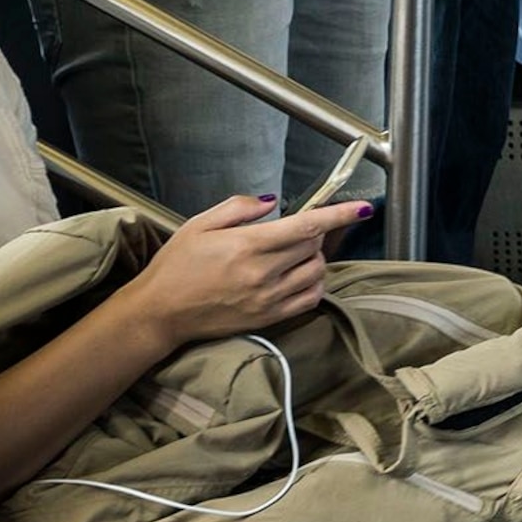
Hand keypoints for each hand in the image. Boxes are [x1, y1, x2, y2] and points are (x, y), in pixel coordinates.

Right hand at [117, 193, 366, 350]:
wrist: (158, 313)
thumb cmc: (175, 266)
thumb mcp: (199, 225)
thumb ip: (238, 208)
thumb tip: (274, 202)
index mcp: (247, 246)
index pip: (307, 226)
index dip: (339, 214)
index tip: (363, 208)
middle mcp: (263, 273)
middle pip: (313, 246)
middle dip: (310, 233)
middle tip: (289, 233)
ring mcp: (268, 299)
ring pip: (316, 271)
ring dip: (312, 258)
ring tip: (289, 256)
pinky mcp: (269, 318)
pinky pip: (311, 298)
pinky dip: (313, 283)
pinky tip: (296, 276)